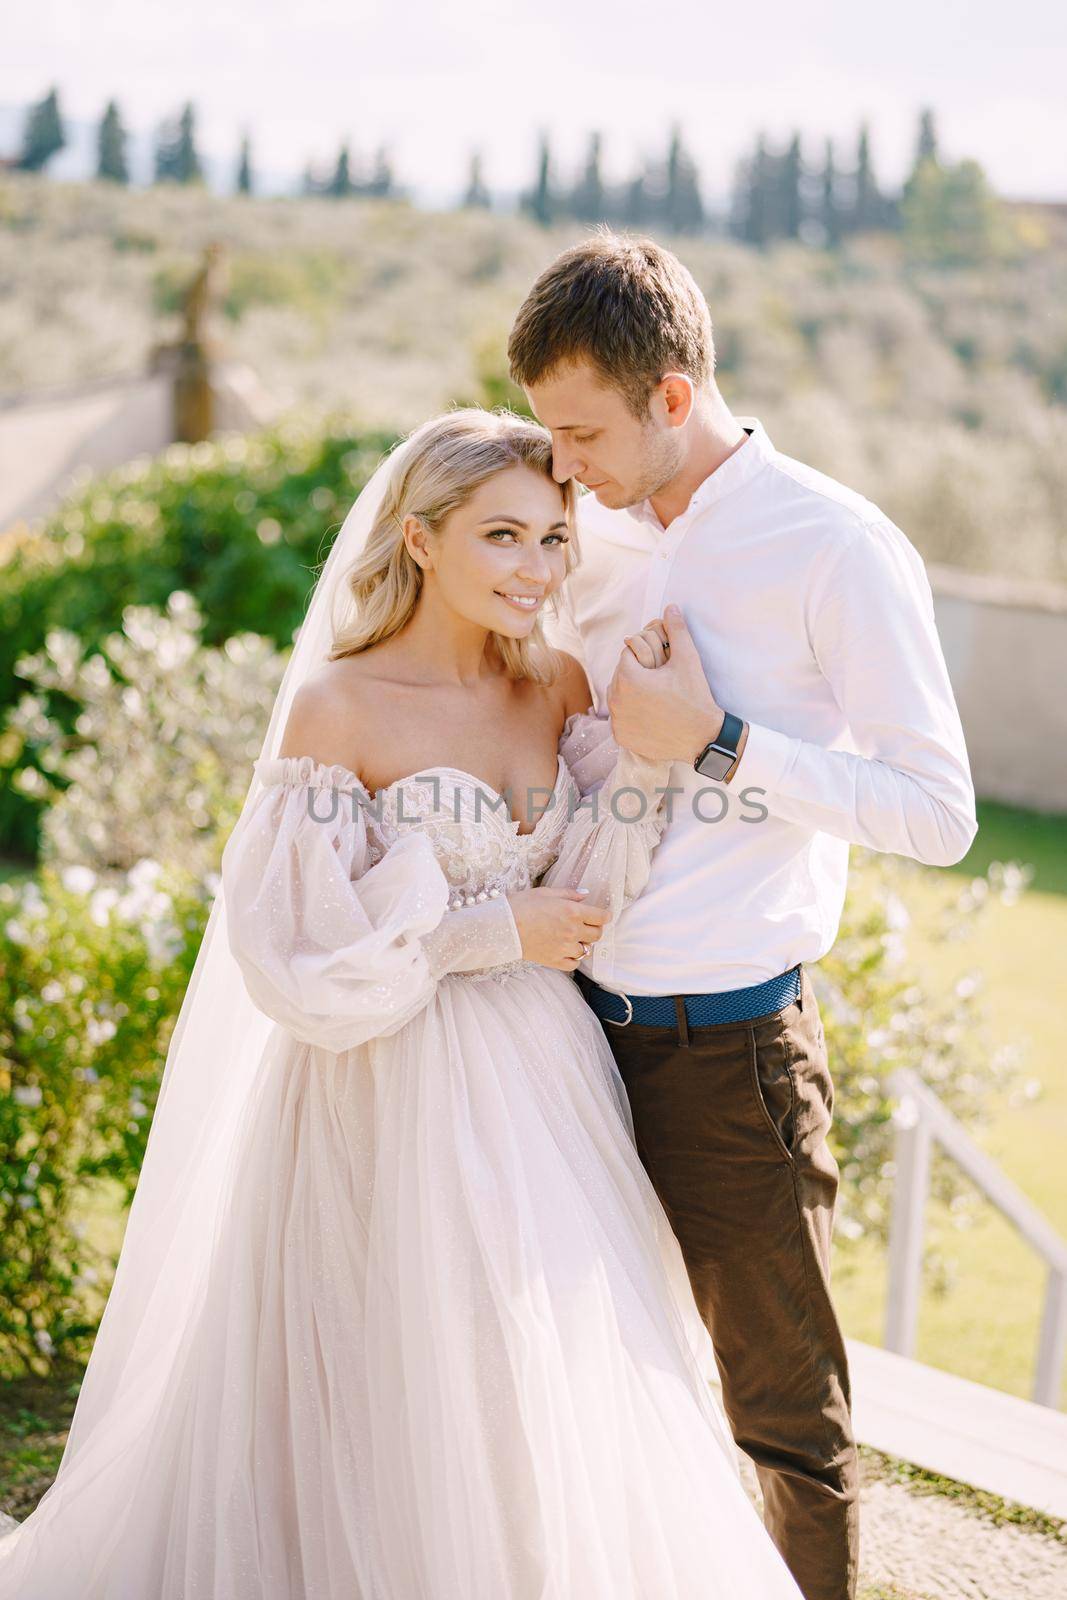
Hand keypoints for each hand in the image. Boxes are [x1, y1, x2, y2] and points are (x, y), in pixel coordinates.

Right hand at [507, 886, 609, 970]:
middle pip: (597, 934)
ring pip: (586, 950)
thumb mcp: (546, 893)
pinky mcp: (555, 960)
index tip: (602, 915)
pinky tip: (567, 950)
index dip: (604, 916)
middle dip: (595, 929)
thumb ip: (569, 894)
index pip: (601, 917)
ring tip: (572, 938)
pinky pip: (574, 963)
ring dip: (583, 943)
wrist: (502, 927)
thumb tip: (586, 895)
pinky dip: (574, 958)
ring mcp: (564, 947)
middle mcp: (572, 931)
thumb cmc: (521, 905)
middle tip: (586, 925)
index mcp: (572, 912)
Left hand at [607, 603, 723, 762]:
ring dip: (631, 693)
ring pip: (618, 696)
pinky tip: (649, 715)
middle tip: (659, 681)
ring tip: (654, 697)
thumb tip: (671, 608)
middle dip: (637, 674)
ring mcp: (617, 721)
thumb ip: (676, 631)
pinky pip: (620, 718)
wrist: (702, 737)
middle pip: (621, 675)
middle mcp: (616, 700)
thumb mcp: (687, 660)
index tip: (661, 667)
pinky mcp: (621, 737)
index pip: (629, 654)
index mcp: (628, 677)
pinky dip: (630, 715)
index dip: (646, 657)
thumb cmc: (694, 696)